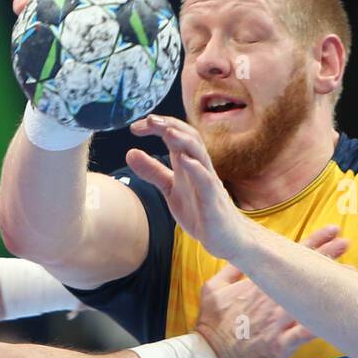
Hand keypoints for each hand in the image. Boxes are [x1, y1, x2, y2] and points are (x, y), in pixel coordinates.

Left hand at [125, 115, 249, 261]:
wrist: (226, 238)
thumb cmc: (200, 211)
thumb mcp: (170, 190)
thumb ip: (152, 172)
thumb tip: (130, 152)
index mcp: (188, 164)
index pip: (175, 135)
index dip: (157, 128)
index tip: (135, 127)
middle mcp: (200, 168)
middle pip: (189, 138)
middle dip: (169, 126)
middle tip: (148, 120)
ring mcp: (208, 183)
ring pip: (199, 154)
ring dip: (183, 141)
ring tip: (167, 131)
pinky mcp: (213, 201)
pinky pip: (206, 181)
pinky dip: (196, 169)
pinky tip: (184, 161)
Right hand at [194, 226, 347, 357]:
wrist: (208, 357)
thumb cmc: (210, 324)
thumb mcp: (212, 289)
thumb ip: (230, 270)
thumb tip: (243, 253)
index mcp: (257, 283)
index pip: (288, 257)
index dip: (313, 241)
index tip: (331, 230)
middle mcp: (271, 299)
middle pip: (304, 274)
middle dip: (328, 256)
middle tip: (346, 242)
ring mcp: (277, 323)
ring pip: (310, 301)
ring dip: (333, 287)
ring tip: (354, 273)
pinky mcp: (280, 345)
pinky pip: (307, 334)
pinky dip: (324, 325)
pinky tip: (343, 316)